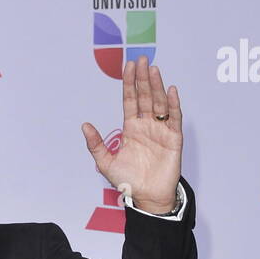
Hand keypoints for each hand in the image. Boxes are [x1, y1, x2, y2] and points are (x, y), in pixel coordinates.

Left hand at [81, 54, 182, 213]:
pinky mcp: (174, 138)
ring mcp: (161, 130)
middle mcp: (146, 125)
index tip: (128, 66)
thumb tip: (84, 125)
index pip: (130, 100)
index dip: (129, 83)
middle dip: (143, 78)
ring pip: (159, 103)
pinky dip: (173, 104)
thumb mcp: (106, 163)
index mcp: (131, 128)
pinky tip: (170, 90)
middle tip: (141, 59)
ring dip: (156, 86)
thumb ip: (96, 145)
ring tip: (153, 69)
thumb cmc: (129, 183)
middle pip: (145, 96)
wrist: (148, 199)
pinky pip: (174, 118)